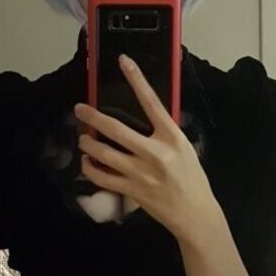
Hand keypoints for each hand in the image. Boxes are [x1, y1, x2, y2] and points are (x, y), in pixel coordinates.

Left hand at [74, 55, 214, 238]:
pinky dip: (90, 168)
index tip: (124, 62)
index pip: (152, 102)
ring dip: (88, 144)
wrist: (195, 213)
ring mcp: (141, 173)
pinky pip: (102, 178)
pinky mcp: (132, 190)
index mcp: (171, 137)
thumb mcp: (184, 148)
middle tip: (79, 109)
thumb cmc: (191, 178)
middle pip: (116, 129)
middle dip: (93, 117)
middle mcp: (155, 152)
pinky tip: (87, 162)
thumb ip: (164, 132)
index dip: (137, 79)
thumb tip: (143, 116)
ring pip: (104, 154)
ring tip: (82, 139)